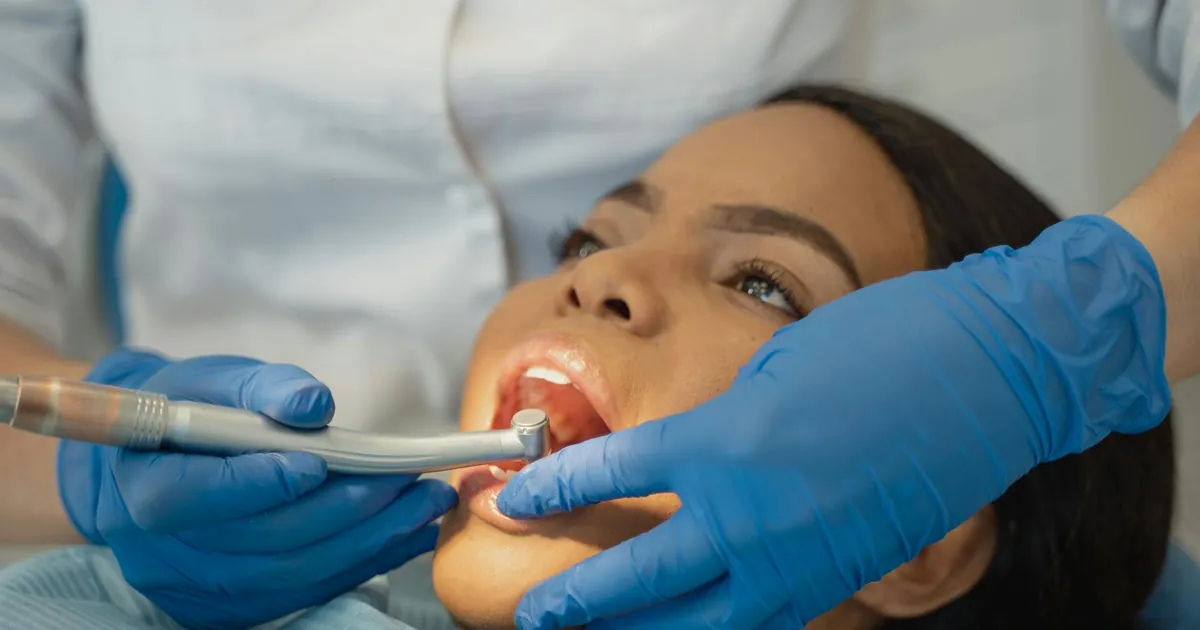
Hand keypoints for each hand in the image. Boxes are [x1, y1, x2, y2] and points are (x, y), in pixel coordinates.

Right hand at [58, 350, 456, 629]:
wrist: (156, 461)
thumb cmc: (189, 410)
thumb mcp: (214, 380)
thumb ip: (264, 387)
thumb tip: (314, 406)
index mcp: (144, 487)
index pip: (200, 496)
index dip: (261, 483)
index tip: (320, 462)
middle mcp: (162, 553)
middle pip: (265, 541)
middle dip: (347, 510)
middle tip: (411, 482)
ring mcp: (198, 589)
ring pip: (294, 575)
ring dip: (370, 541)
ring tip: (425, 505)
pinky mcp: (233, 606)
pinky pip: (306, 591)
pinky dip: (363, 563)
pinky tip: (405, 534)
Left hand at [496, 215, 1170, 628]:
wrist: (991, 372)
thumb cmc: (884, 345)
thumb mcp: (774, 367)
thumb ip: (721, 424)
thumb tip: (688, 460)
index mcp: (726, 440)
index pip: (614, 473)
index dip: (552, 489)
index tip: (509, 499)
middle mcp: (753, 512)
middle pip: (640, 576)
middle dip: (576, 599)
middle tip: (531, 612)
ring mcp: (800, 557)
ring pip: (698, 622)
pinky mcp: (841, 577)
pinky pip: (760, 620)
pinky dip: (714, 627)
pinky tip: (689, 626)